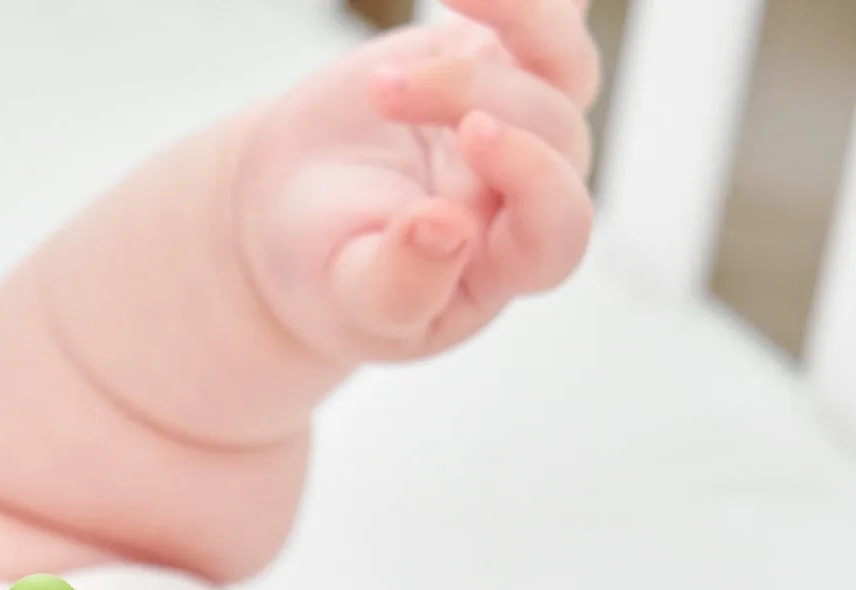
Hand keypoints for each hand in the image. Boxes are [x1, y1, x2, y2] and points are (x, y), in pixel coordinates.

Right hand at [236, 0, 598, 366]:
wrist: (290, 203)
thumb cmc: (325, 269)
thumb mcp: (349, 295)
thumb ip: (400, 284)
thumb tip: (449, 229)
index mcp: (505, 263)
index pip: (560, 229)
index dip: (536, 177)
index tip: (472, 132)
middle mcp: (530, 189)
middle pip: (554, 128)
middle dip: (472, 93)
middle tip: (381, 90)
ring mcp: (522, 116)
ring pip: (565, 56)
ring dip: (516, 15)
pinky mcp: (496, 54)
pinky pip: (541, 10)